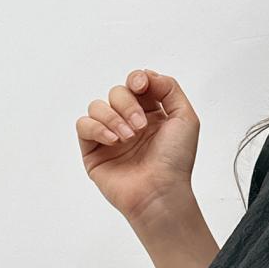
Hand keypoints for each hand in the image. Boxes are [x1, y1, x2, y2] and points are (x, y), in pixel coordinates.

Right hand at [75, 70, 200, 223]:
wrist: (161, 192)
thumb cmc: (175, 163)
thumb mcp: (185, 118)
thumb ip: (170, 88)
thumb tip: (147, 75)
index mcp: (150, 114)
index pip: (135, 84)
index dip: (136, 79)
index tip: (141, 86)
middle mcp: (129, 123)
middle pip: (116, 92)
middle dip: (128, 104)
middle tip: (140, 127)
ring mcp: (110, 137)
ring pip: (97, 105)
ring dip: (113, 117)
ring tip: (128, 138)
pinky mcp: (94, 152)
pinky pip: (83, 124)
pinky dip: (96, 127)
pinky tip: (113, 140)